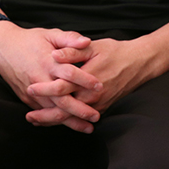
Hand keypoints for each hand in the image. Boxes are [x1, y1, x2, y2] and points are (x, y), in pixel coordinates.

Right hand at [0, 23, 103, 132]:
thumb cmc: (29, 40)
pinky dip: (56, 121)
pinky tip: (69, 125)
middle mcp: (40, 79)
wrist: (2, 48)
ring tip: (87, 127)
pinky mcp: (26, 98)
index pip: (69, 73)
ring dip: (70, 121)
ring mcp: (32, 91)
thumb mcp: (50, 34)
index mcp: (48, 61)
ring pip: (53, 110)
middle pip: (62, 99)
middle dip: (80, 110)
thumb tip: (87, 42)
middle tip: (96, 116)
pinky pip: (43, 112)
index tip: (100, 86)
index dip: (85, 80)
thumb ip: (70, 38)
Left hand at [25, 37, 159, 128]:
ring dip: (54, 121)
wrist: (139, 63)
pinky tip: (56, 120)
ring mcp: (98, 105)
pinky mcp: (102, 108)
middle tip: (29, 116)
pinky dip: (68, 121)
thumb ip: (72, 51)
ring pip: (72, 118)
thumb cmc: (115, 52)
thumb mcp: (93, 47)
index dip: (44, 89)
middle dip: (45, 115)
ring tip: (37, 121)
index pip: (61, 88)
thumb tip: (54, 55)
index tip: (30, 88)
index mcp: (87, 79)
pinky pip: (82, 118)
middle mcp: (92, 96)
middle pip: (64, 110)